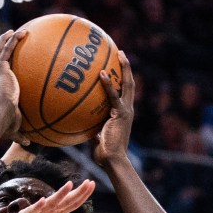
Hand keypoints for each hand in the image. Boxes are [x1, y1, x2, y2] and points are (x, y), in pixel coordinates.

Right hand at [0, 29, 27, 144]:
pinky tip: (22, 32)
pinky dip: (12, 39)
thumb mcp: (13, 130)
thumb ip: (19, 135)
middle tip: (0, 47)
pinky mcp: (0, 67)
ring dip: (2, 40)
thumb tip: (27, 145)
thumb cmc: (3, 124)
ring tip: (10, 32)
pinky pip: (7, 48)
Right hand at [0, 179, 95, 212]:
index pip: (71, 203)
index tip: (92, 185)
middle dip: (76, 192)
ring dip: (59, 194)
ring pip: (50, 202)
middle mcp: (47, 210)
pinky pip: (31, 211)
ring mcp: (36, 212)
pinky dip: (38, 206)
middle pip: (65, 200)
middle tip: (89, 183)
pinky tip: (44, 201)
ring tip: (69, 185)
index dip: (82, 195)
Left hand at [92, 51, 133, 166]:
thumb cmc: (104, 153)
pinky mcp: (121, 113)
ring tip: (119, 53)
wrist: (112, 159)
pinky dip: (108, 83)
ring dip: (124, 68)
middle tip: (121, 54)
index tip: (116, 67)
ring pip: (128, 84)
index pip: (124, 92)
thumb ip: (93, 130)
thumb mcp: (97, 138)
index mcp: (123, 113)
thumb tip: (82, 126)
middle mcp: (128, 109)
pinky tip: (101, 73)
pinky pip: (113, 95)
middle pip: (130, 84)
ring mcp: (126, 110)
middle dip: (126, 68)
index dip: (122, 79)